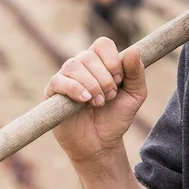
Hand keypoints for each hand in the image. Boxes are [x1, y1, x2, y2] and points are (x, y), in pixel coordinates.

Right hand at [47, 37, 145, 170]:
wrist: (101, 144)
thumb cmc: (116, 117)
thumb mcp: (135, 95)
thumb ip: (137, 73)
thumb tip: (134, 50)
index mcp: (100, 62)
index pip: (103, 44)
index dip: (113, 60)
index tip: (120, 81)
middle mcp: (81, 66)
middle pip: (89, 55)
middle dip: (104, 78)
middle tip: (110, 98)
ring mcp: (65, 78)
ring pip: (74, 65)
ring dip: (91, 84)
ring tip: (98, 103)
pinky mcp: (52, 92)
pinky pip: (58, 80)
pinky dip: (74, 88)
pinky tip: (85, 100)